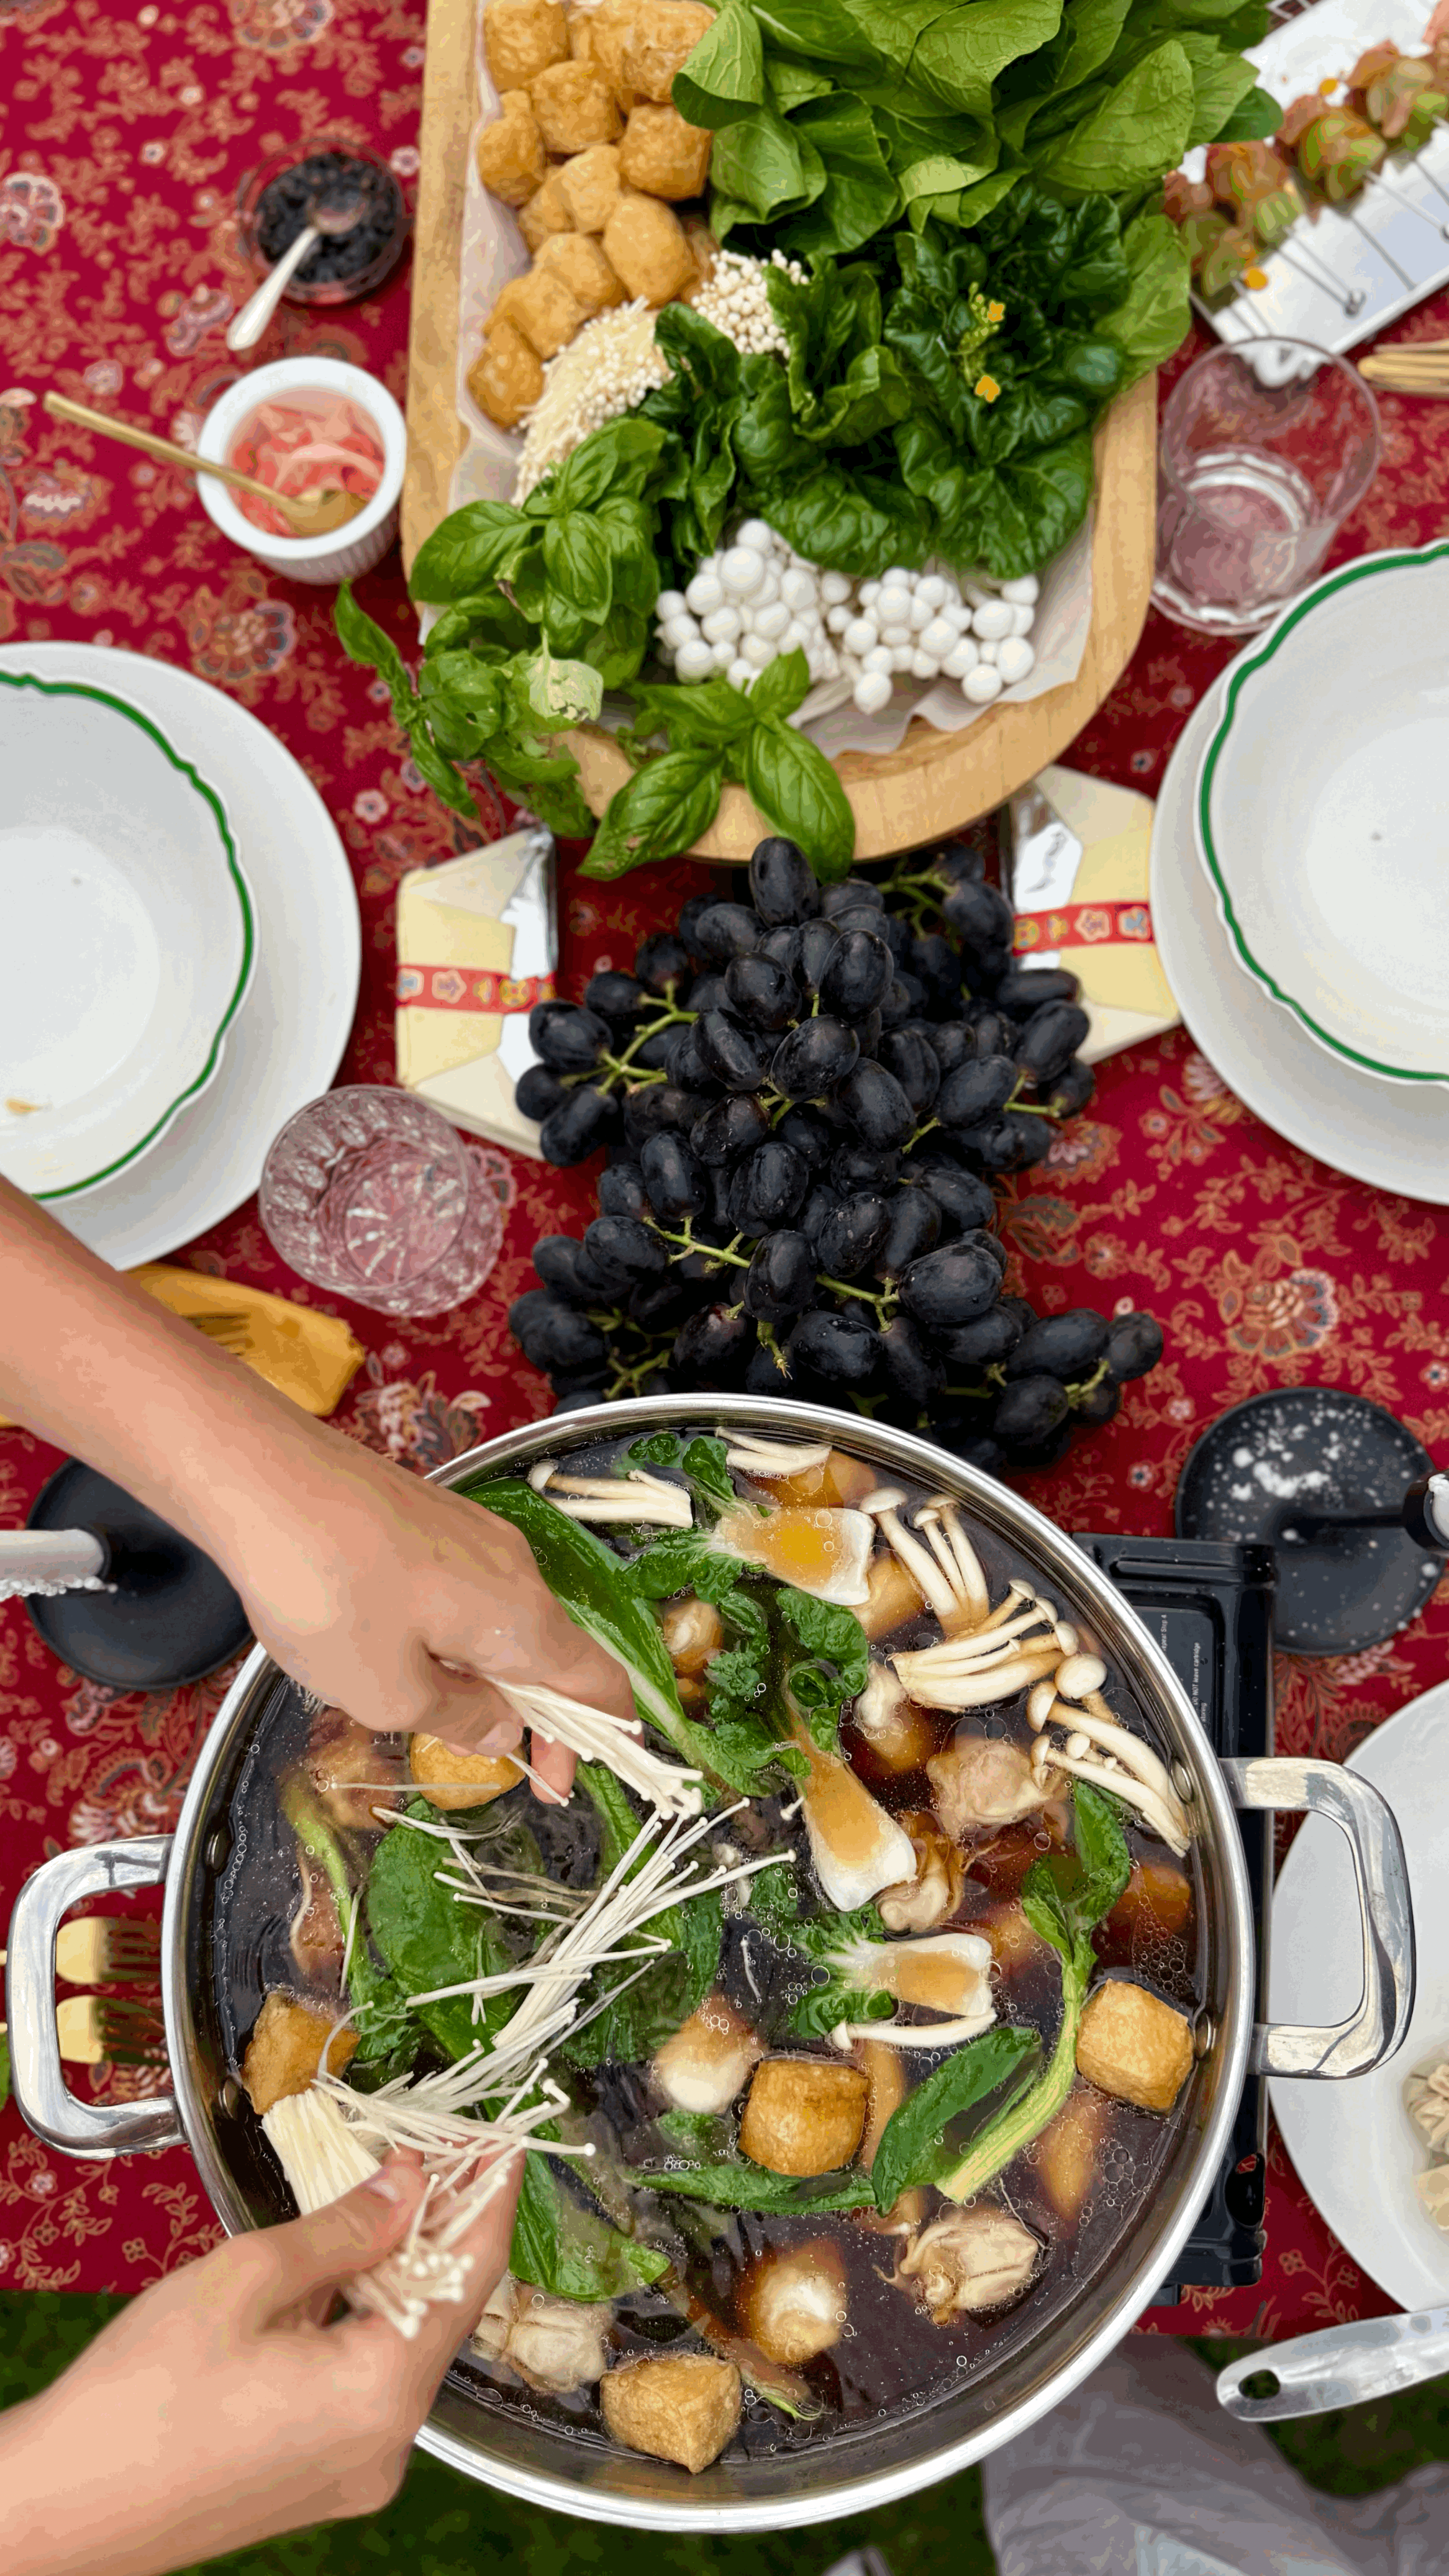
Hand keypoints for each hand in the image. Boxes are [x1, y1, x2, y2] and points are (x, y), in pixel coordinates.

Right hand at [3, 2151, 520, 2575]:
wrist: (58, 2512)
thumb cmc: (137, 2397)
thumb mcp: (242, 2282)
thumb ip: (341, 2231)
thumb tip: (410, 2184)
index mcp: (379, 2398)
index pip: (467, 2279)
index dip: (489, 2201)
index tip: (503, 2141)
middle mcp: (388, 2447)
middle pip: (442, 2315)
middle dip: (443, 2229)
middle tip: (442, 2150)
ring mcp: (358, 2474)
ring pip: (404, 2349)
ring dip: (401, 2273)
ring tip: (397, 2193)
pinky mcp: (323, 2482)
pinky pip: (368, 2386)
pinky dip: (367, 2323)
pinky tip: (348, 2271)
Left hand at [229, 1427, 630, 1800]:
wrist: (261, 1475)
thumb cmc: (325, 1593)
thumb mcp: (387, 1691)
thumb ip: (458, 1718)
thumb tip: (505, 1728)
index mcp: (523, 1617)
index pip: (599, 1684)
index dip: (590, 1743)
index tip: (549, 1788)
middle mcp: (515, 1568)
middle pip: (552, 1652)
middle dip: (530, 1713)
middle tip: (480, 1755)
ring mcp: (475, 1534)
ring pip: (504, 1619)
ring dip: (484, 1672)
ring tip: (423, 1705)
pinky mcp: (434, 1517)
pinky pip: (468, 1590)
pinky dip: (454, 1634)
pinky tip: (396, 1646)